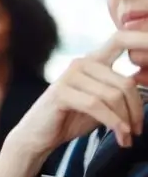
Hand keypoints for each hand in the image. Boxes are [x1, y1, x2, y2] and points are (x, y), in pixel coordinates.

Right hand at [7, 30, 147, 158]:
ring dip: (126, 121)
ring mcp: (70, 75)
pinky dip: (113, 123)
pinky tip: (119, 135)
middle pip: (125, 82)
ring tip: (126, 137)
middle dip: (137, 110)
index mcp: (94, 60)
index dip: (143, 38)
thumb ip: (121, 90)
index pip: (121, 39)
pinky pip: (97, 106)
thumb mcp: (103, 101)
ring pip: (113, 95)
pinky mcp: (61, 92)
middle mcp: (82, 62)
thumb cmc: (72, 117)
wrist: (39, 135)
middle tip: (138, 130)